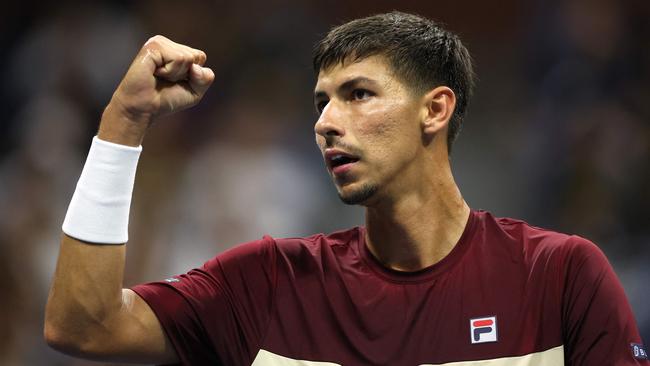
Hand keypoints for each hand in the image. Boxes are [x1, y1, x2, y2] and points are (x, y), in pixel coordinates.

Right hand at [99, 35, 214, 144]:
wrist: (144, 109)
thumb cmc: (165, 99)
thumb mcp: (195, 92)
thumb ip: (206, 78)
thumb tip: (196, 66)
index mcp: (176, 50)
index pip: (200, 57)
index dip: (194, 76)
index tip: (176, 82)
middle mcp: (167, 44)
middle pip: (196, 57)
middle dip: (186, 75)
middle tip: (166, 80)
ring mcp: (159, 43)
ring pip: (188, 57)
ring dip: (176, 74)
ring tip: (159, 77)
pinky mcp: (152, 46)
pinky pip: (178, 58)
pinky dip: (170, 72)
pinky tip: (154, 73)